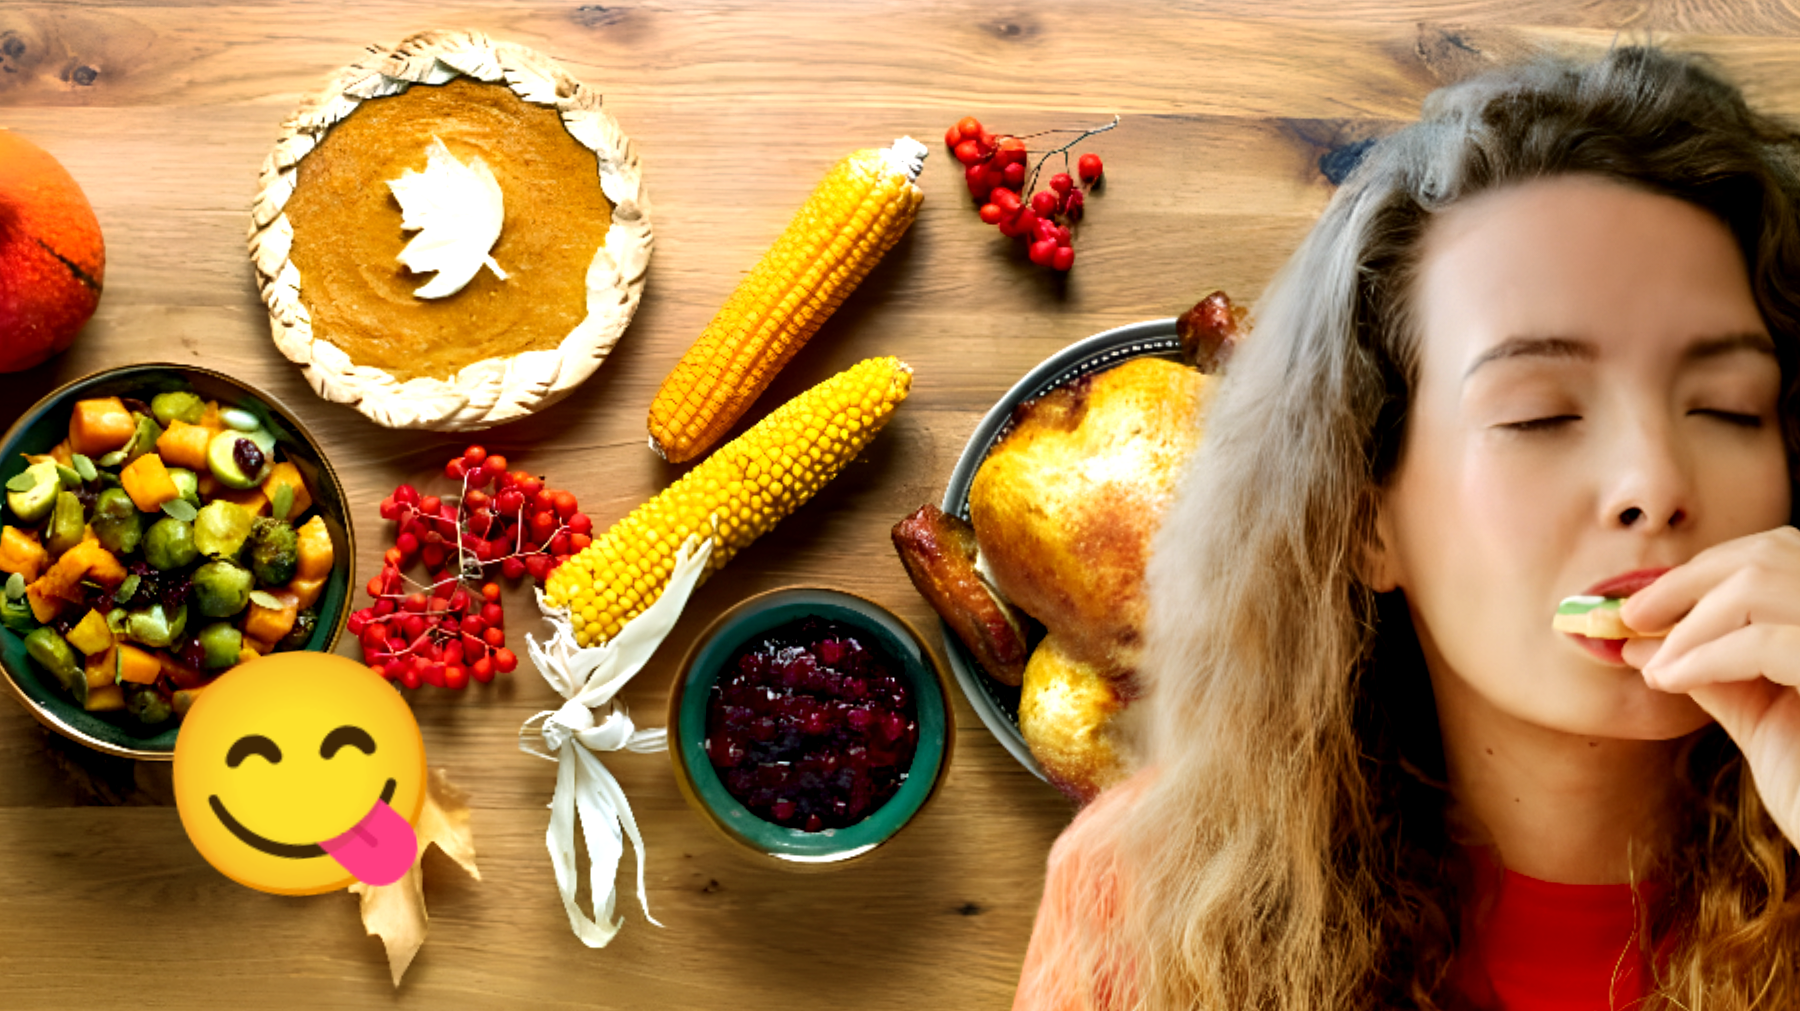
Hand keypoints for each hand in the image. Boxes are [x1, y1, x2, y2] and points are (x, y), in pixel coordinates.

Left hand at [1620, 527, 1799, 850]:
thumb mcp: (1761, 719)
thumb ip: (1714, 671)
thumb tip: (1642, 640)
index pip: (1777, 555)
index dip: (1706, 572)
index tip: (1643, 605)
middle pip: (1771, 552)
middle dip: (1689, 580)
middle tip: (1632, 617)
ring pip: (1761, 583)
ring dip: (1690, 621)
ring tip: (1655, 665)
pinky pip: (1765, 641)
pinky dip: (1704, 656)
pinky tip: (1671, 680)